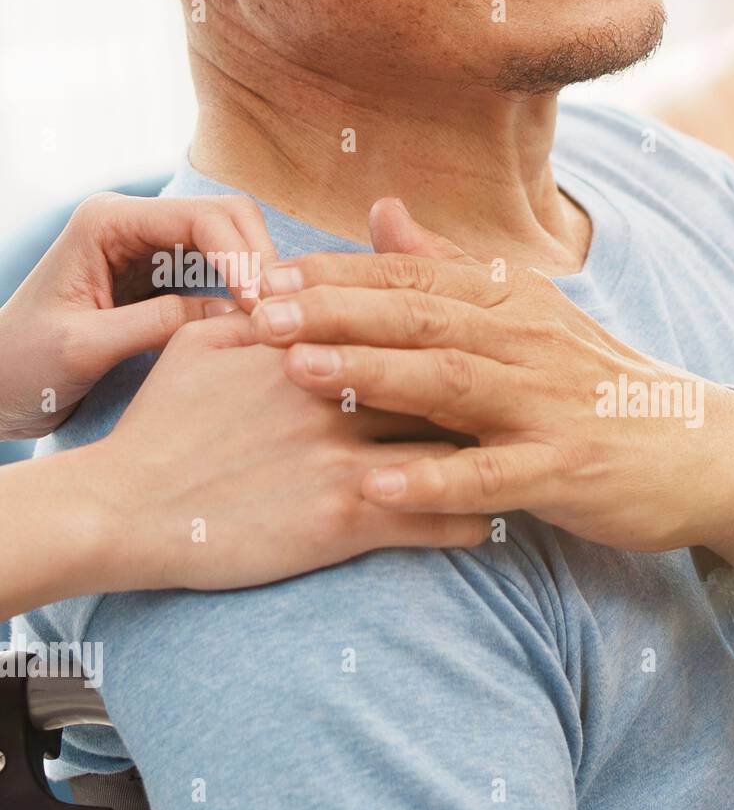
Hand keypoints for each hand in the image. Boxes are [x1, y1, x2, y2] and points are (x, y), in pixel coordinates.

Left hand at [0, 193, 274, 439]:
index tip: (263, 310)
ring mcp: (152, 248)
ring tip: (278, 324)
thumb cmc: (23, 365)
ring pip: (234, 241)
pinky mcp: (165, 278)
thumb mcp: (86, 347)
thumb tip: (233, 314)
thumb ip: (156, 325)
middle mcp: (135, 224)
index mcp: (108, 222)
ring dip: (261, 276)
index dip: (243, 258)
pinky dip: (248, 294)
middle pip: (228, 217)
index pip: (202, 218)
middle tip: (284, 315)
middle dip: (262, 261)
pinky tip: (259, 327)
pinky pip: (223, 272)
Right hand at [80, 312, 489, 594]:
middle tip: (534, 403)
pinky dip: (476, 520)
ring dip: (499, 459)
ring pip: (459, 449)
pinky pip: (440, 519)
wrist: (123, 509)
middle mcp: (340, 391)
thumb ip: (264, 313)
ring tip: (528, 463)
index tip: (494, 343)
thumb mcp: (205, 345)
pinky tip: (497, 521)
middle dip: (495, 393)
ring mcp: (347, 454)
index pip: (409, 322)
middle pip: (449, 380)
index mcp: (312, 342)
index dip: (459, 332)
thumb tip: (298, 288)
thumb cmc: (162, 426)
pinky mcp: (346, 518)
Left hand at [248, 199, 733, 603]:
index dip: (334, 276)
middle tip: (256, 314)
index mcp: (515, 302)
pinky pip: (494, 476)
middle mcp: (529, 342)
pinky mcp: (568, 469)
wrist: (703, 449)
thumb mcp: (533, 316)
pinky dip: (435, 481)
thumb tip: (381, 213)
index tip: (257, 276)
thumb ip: (453, 269)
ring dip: (373, 377)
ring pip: (452, 383)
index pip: (413, 278)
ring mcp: (550, 406)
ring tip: (299, 374)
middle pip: (422, 319)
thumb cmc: (600, 387)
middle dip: (335, 314)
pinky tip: (378, 486)